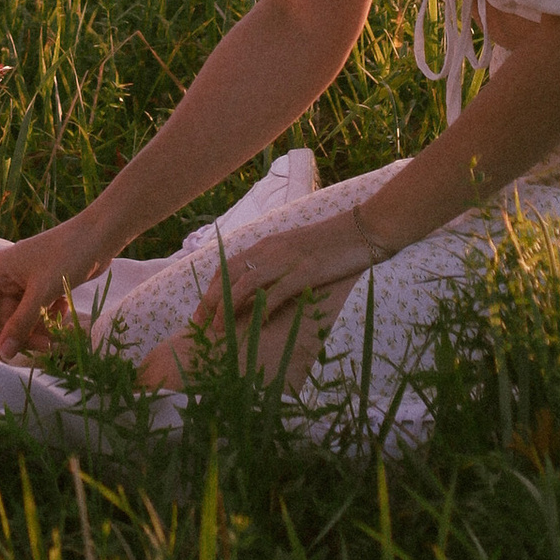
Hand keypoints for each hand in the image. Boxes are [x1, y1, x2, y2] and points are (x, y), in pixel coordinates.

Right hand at [0, 225, 87, 360]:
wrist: (99, 236)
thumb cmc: (67, 256)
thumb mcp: (42, 292)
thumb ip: (21, 323)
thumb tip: (4, 352)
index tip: (9, 349)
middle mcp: (6, 276)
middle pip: (4, 317)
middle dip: (25, 333)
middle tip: (47, 345)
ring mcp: (24, 281)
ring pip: (23, 317)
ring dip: (39, 328)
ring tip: (59, 332)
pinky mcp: (42, 286)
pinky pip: (37, 311)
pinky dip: (49, 316)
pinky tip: (64, 310)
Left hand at [134, 210, 380, 392]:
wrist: (362, 229)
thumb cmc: (331, 243)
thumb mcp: (296, 251)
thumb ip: (276, 265)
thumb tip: (259, 292)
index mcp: (267, 244)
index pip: (228, 266)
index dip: (210, 289)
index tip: (200, 311)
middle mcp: (271, 250)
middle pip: (229, 275)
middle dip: (209, 301)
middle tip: (197, 324)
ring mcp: (287, 261)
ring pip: (245, 285)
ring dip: (227, 308)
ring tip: (217, 330)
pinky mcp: (305, 272)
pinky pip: (277, 292)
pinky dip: (262, 310)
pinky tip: (255, 325)